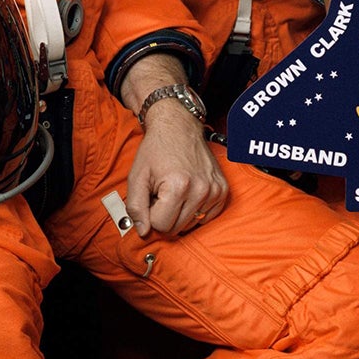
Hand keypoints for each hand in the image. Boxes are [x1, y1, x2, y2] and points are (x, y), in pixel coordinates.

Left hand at [123, 104, 228, 237]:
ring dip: (180, 213)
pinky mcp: (222, 190)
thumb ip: (135, 207)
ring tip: (175, 192)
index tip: (152, 197)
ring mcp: (214, 190)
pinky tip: (188, 194)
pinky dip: (195, 211)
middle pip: (176, 228)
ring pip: (191, 225)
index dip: (150, 214)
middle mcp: (201, 190)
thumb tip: (144, 232)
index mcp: (178, 187)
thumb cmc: (156, 149)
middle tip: (162, 193)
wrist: (179, 127)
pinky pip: (207, 217)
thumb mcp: (137, 176)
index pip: (160, 226)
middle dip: (164, 215)